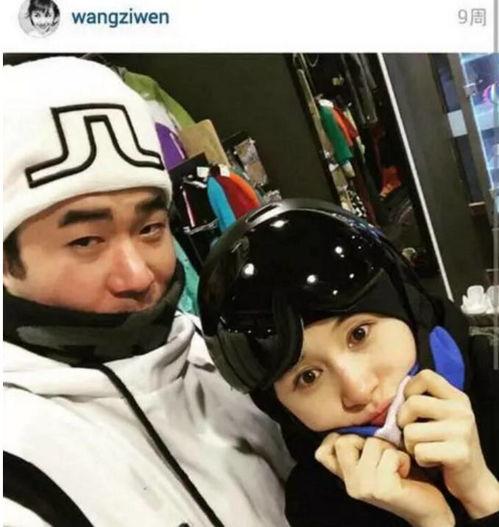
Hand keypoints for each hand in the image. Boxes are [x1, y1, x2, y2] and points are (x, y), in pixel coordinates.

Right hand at [315, 433, 453, 526]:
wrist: (428, 509)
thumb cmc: (405, 476)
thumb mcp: (376, 459)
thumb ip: (360, 445)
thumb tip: (355, 411)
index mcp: (345, 476)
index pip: (322, 452)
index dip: (337, 438)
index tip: (360, 441)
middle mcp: (350, 484)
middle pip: (345, 441)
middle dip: (370, 439)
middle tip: (385, 453)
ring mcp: (363, 488)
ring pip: (371, 444)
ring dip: (390, 448)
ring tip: (397, 463)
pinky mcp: (381, 490)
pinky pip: (389, 455)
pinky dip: (402, 458)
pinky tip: (405, 471)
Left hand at [398, 369, 498, 517]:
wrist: (474, 480)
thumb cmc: (447, 443)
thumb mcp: (442, 415)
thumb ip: (424, 400)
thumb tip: (394, 392)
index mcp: (457, 397)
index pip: (426, 376)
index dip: (409, 389)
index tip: (409, 404)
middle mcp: (462, 411)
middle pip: (412, 404)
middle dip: (403, 421)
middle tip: (411, 432)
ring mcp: (462, 432)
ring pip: (411, 431)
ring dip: (410, 444)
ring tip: (423, 447)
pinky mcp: (459, 454)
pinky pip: (419, 451)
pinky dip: (420, 459)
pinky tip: (432, 460)